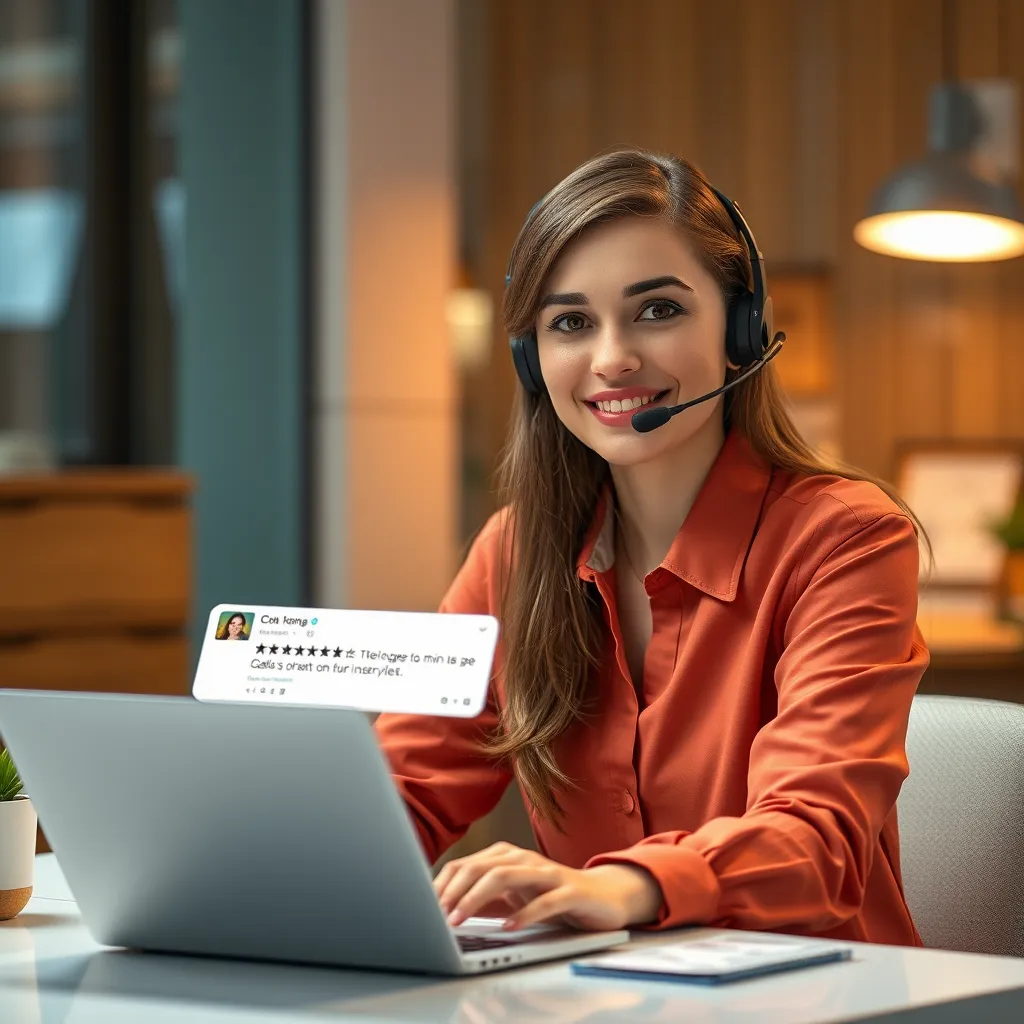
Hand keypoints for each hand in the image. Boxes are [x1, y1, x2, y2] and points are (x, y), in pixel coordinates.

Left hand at [433, 842, 663, 931]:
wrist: (603, 896)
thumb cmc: (551, 897)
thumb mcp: (511, 898)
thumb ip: (482, 900)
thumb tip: (443, 912)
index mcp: (506, 856)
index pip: (465, 864)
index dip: (442, 885)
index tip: (424, 907)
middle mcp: (524, 858)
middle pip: (481, 867)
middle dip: (454, 891)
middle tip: (436, 916)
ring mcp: (547, 872)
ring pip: (506, 876)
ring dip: (477, 898)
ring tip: (459, 919)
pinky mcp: (570, 890)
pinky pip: (545, 900)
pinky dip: (524, 913)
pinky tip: (509, 927)